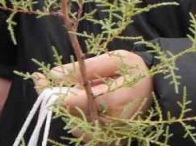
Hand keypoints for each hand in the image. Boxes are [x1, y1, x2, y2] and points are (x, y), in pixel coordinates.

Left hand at [35, 50, 153, 138]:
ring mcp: (110, 136)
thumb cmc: (137, 71)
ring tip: (76, 89)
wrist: (157, 91)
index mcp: (114, 100)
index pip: (71, 100)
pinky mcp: (109, 141)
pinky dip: (76, 116)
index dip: (50, 89)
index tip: (38, 76)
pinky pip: (83, 132)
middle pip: (68, 114)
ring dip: (68, 107)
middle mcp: (111, 124)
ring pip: (73, 124)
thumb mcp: (116, 59)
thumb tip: (54, 74)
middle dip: (56, 96)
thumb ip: (85, 67)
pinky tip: (82, 102)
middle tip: (45, 80)